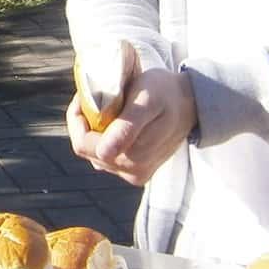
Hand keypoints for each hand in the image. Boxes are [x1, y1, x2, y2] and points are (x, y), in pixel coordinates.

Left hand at [67, 66, 194, 186]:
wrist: (189, 103)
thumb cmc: (166, 94)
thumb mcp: (147, 100)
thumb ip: (127, 126)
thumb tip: (105, 152)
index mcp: (133, 156)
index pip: (83, 144)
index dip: (78, 119)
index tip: (85, 96)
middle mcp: (132, 171)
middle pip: (88, 150)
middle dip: (86, 123)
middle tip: (95, 98)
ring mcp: (133, 173)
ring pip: (95, 154)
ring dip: (95, 131)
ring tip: (108, 108)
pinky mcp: (136, 171)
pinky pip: (107, 156)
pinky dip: (105, 138)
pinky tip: (116, 122)